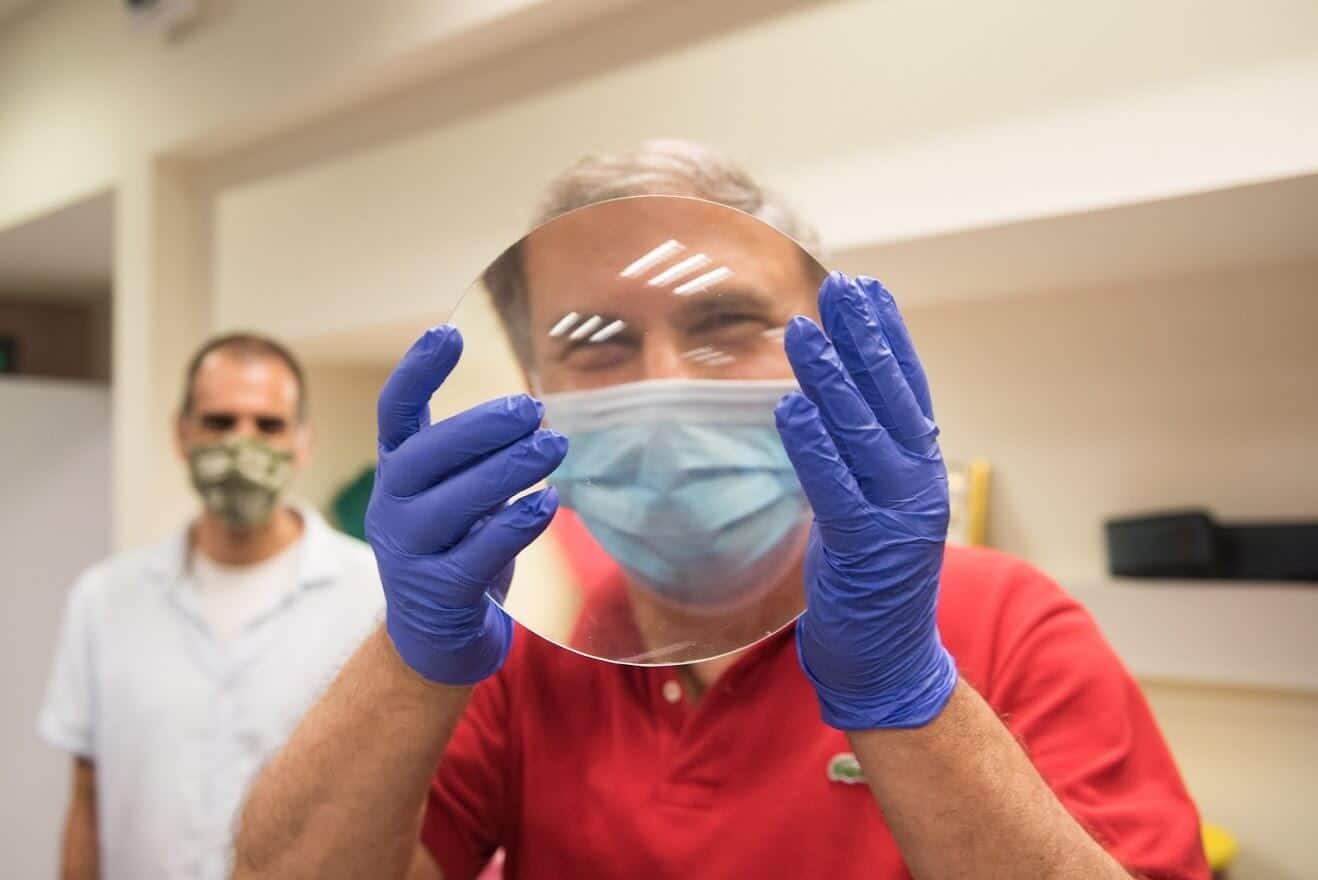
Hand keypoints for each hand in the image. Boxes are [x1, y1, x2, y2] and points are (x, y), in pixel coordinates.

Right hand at [366, 325, 567, 684]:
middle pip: (423, 456)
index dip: (416, 373)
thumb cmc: (457, 547)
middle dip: (479, 426)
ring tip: (555, 445)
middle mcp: (392, 508)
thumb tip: (528, 412)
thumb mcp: (458, 493)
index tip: (446, 333)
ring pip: (451, 505)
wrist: (437, 638)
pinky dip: (515, 526)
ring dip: (506, 471)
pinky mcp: (438, 594)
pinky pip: (477, 555)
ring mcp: (409, 554)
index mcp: (397, 473)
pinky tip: (548, 503)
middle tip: (532, 407)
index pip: (394, 414)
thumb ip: (475, 457)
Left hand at [775, 272, 956, 729]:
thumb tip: (834, 395)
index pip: (908, 387)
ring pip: (863, 433)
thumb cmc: (872, 579)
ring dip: (831, 379)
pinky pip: (835, 486)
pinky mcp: (865, 547)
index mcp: (921, 467)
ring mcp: (896, 515)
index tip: (868, 290)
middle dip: (863, 338)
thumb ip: (863, 452)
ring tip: (804, 331)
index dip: (888, 335)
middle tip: (841, 286)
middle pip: (892, 397)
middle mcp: (918, 483)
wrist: (887, 659)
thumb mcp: (874, 502)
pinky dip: (814, 445)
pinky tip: (791, 407)